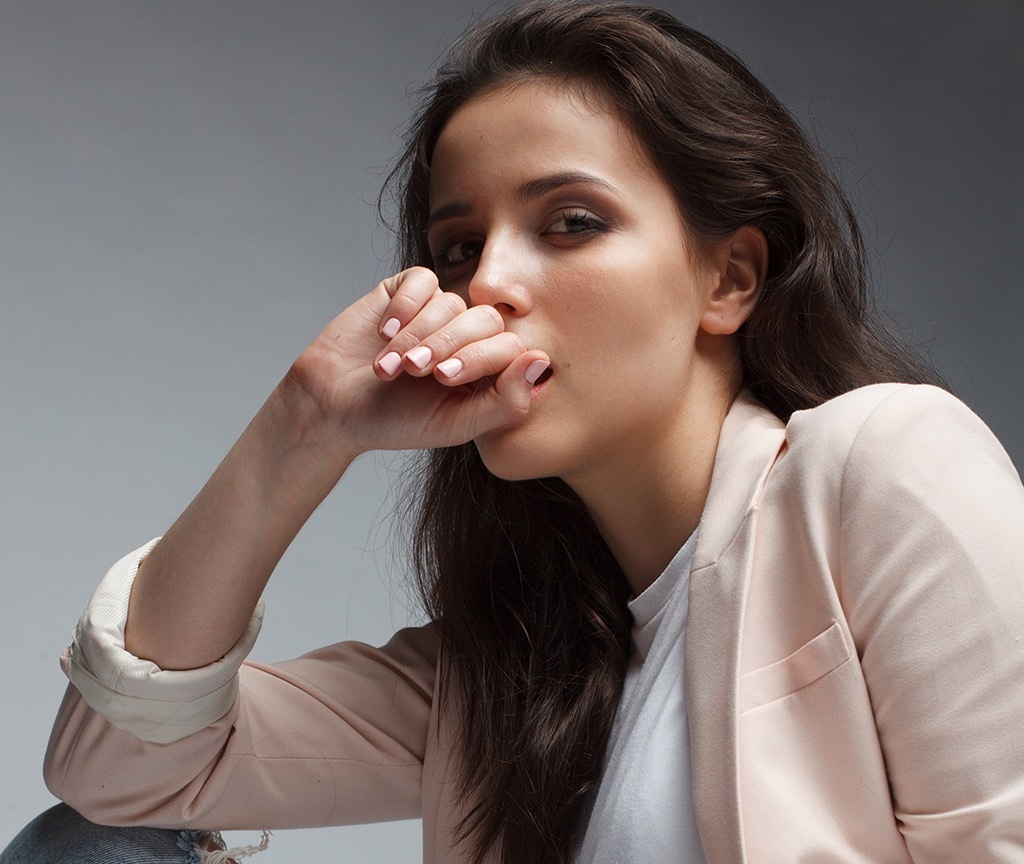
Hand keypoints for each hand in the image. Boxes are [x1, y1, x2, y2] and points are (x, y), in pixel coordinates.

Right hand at [283, 267, 549, 457]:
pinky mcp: (407, 291)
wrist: (332, 405)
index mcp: (488, 372)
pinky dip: (405, 306)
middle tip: (415, 371)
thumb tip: (540, 362)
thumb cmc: (394, 421)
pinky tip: (383, 331)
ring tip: (387, 366)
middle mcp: (469, 338)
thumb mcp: (455, 425)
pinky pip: (423, 281)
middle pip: (485, 319)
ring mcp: (439, 312)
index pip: (509, 347)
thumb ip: (506, 403)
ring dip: (417, 335)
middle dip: (446, 344)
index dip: (479, 357)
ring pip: (451, 302)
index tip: (442, 379)